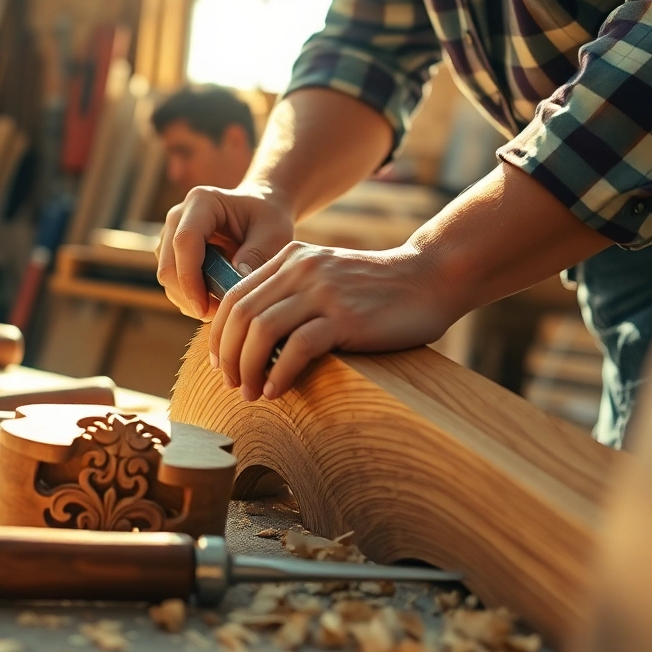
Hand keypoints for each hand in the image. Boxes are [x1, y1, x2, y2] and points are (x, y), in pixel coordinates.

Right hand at [156, 185, 295, 319]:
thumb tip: (234, 286)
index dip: (190, 278)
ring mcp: (170, 234)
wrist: (261, 208)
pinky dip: (190, 296)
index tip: (205, 308)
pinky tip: (215, 297)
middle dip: (190, 296)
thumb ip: (256, 256)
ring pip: (167, 277)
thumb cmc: (269, 217)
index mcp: (202, 202)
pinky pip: (173, 281)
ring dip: (190, 299)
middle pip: (169, 265)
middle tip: (220, 315)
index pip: (185, 242)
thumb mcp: (273, 233)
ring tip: (222, 306)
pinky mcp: (171, 252)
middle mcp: (178, 216)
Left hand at [210, 242, 456, 401]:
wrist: (432, 277)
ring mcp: (323, 291)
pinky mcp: (345, 316)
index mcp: (291, 258)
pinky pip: (297, 347)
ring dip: (248, 368)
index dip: (219, 334)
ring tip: (251, 392)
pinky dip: (280, 373)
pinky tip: (277, 390)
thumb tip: (255, 339)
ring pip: (261, 330)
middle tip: (232, 384)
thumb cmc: (379, 289)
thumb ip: (293, 294)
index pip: (234, 296)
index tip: (221, 363)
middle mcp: (301, 269)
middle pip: (240, 314)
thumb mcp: (327, 277)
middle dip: (228, 356)